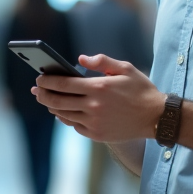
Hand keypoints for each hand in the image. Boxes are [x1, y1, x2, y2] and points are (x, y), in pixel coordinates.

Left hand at [33, 54, 165, 142]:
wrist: (156, 117)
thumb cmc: (141, 90)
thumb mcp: (125, 68)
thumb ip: (101, 61)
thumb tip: (80, 59)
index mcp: (99, 87)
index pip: (63, 84)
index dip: (47, 81)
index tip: (39, 78)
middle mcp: (94, 106)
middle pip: (57, 101)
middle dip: (42, 94)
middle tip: (36, 90)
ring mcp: (94, 123)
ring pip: (64, 115)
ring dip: (52, 107)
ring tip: (47, 100)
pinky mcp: (97, 135)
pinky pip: (75, 126)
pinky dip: (66, 118)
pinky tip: (63, 113)